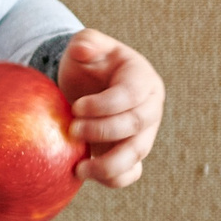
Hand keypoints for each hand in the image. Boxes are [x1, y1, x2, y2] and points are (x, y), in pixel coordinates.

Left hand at [59, 29, 164, 187]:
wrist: (86, 85)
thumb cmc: (88, 63)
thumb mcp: (85, 44)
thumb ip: (85, 41)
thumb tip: (82, 50)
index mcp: (142, 79)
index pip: (131, 95)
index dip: (104, 105)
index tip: (75, 107)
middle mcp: (149, 107)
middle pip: (136, 125)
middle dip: (103, 131)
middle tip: (71, 130)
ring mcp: (144, 133)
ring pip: (137, 154)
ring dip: (108, 164)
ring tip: (79, 168)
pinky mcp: (131, 153)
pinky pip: (132, 172)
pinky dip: (114, 179)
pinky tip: (87, 175)